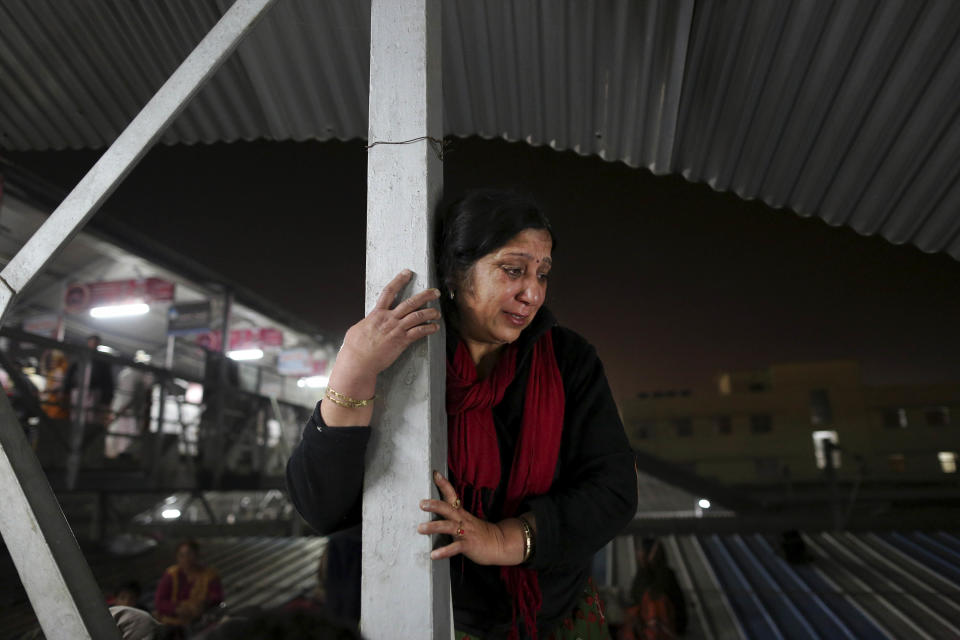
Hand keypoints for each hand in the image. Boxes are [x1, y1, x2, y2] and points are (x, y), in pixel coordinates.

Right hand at [322, 270, 440, 426]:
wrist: (358, 361)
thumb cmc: (355, 348)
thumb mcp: (358, 329)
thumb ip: (367, 322)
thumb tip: (368, 322)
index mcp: (377, 313)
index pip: (389, 291)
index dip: (399, 280)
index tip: (408, 273)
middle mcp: (389, 319)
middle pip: (410, 302)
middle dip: (425, 296)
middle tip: (435, 292)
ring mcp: (396, 329)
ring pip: (418, 316)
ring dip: (430, 313)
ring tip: (438, 312)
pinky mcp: (402, 341)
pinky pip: (419, 332)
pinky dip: (429, 329)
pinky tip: (434, 328)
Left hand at [418, 471, 524, 565]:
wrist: (499, 544)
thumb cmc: (480, 533)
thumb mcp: (466, 521)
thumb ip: (453, 516)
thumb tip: (437, 510)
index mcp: (461, 514)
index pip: (452, 496)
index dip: (444, 485)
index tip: (435, 474)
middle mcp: (462, 520)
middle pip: (448, 509)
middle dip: (435, 505)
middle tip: (421, 503)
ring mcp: (465, 532)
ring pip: (448, 527)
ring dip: (434, 527)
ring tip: (420, 528)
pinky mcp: (468, 545)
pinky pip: (454, 548)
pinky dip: (444, 551)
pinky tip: (433, 555)